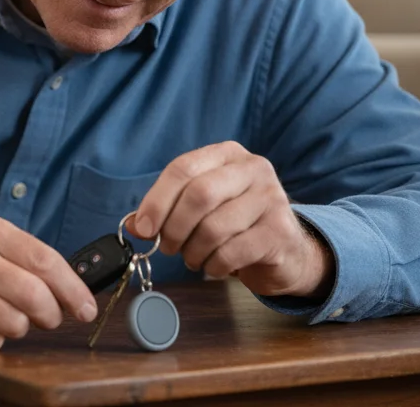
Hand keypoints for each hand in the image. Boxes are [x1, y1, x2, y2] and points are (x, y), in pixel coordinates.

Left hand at [131, 142, 332, 298]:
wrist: (285, 249)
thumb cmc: (235, 224)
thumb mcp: (200, 208)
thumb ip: (166, 210)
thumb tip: (133, 224)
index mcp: (227, 154)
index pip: (183, 168)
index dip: (157, 200)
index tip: (143, 228)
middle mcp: (253, 168)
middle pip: (199, 195)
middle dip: (174, 228)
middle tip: (168, 247)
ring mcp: (271, 198)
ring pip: (214, 227)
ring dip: (193, 251)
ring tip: (193, 258)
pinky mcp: (280, 231)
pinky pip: (232, 252)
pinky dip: (213, 265)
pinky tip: (214, 266)